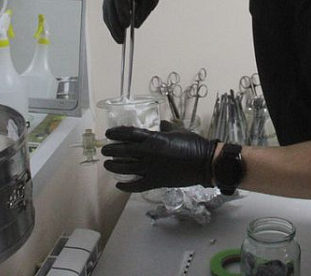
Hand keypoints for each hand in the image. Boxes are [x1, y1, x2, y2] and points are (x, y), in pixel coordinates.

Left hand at [101, 121, 216, 191]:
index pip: (130, 134)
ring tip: (108, 165)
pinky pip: (137, 185)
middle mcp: (149, 153)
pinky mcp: (156, 182)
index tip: (108, 134)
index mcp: (154, 138)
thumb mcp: (179, 130)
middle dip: (111, 150)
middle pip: (124, 151)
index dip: (117, 133)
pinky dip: (127, 186)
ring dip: (115, 166)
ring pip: (126, 168)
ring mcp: (151, 169)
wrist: (205, 163)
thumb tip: (161, 124)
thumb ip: (167, 127)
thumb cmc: (194, 143)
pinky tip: (119, 185)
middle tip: (105, 150)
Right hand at [102, 0, 169, 43]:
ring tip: (120, 40)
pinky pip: (108, 16)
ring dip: (113, 28)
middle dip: (115, 24)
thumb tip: (136, 25)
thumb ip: (144, 10)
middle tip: (121, 38)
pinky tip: (117, 35)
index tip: (126, 24)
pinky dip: (112, 26)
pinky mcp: (108, 3)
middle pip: (110, 7)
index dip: (121, 11)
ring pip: (107, 13)